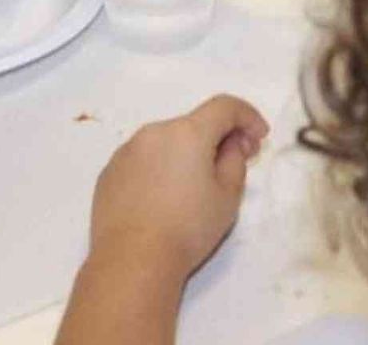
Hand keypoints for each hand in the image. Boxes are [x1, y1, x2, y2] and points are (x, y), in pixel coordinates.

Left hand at [88, 95, 269, 282]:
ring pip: (166, 143)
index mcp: (186, 132)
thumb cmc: (188, 227)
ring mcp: (126, 151)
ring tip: (194, 189)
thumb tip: (229, 144)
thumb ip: (235, 159)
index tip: (259, 138)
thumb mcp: (228, 196)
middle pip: (193, 125)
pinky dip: (159, 169)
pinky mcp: (108, 172)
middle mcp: (153, 132)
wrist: (132, 259)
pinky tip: (163, 200)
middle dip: (217, 139)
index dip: (248, 116)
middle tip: (232, 165)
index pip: (224, 106)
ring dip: (185, 154)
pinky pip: (143, 161)